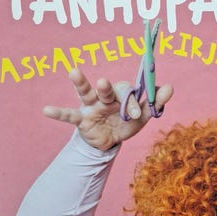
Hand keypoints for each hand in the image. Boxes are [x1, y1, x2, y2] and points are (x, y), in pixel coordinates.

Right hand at [43, 69, 173, 150]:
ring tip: (74, 72)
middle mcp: (106, 96)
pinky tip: (46, 110)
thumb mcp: (142, 116)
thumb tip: (170, 87)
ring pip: (86, 92)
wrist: (110, 142)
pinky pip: (69, 115)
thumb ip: (155, 102)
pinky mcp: (82, 119)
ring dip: (81, 83)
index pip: (127, 91)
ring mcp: (92, 106)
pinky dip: (58, 113)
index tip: (136, 114)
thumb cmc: (126, 124)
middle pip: (108, 88)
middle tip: (106, 86)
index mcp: (122, 94)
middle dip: (108, 89)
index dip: (131, 101)